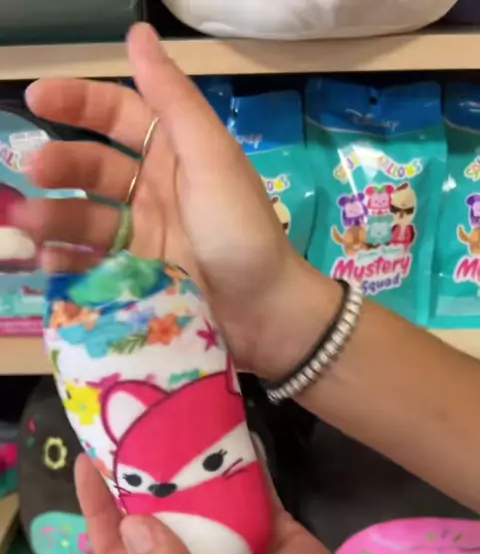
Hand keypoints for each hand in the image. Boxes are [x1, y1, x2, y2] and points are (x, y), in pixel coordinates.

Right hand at [13, 23, 315, 378]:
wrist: (266, 313)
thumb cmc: (243, 231)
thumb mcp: (211, 159)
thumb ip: (173, 100)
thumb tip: (138, 32)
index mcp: (177, 150)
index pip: (118, 114)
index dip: (78, 102)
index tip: (37, 98)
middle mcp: (156, 187)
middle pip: (95, 166)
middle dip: (63, 164)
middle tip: (35, 169)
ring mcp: (145, 234)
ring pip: (88, 214)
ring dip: (57, 214)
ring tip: (30, 224)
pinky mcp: (137, 274)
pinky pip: (94, 260)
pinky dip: (68, 259)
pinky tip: (47, 260)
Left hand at [75, 453, 384, 553]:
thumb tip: (132, 523)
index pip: (114, 549)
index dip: (96, 509)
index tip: (88, 459)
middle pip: (150, 511)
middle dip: (136, 472)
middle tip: (131, 422)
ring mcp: (227, 539)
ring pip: (194, 492)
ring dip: (184, 459)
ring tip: (173, 413)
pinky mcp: (265, 521)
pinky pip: (245, 483)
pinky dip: (237, 457)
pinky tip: (227, 423)